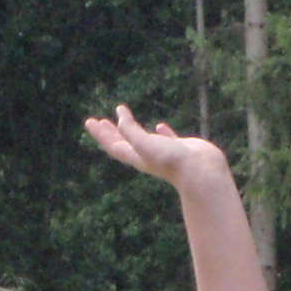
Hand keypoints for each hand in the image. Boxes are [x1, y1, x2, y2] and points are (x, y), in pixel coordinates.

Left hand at [84, 106, 230, 191]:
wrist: (201, 172)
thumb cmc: (172, 161)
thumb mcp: (146, 144)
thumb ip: (131, 131)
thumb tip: (120, 118)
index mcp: (137, 157)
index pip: (113, 145)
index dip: (101, 134)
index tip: (90, 121)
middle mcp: (148, 156)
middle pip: (124, 143)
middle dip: (111, 132)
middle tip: (99, 121)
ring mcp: (163, 152)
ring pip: (144, 139)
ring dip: (133, 130)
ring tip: (126, 120)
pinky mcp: (179, 149)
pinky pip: (167, 138)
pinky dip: (162, 132)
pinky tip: (160, 126)